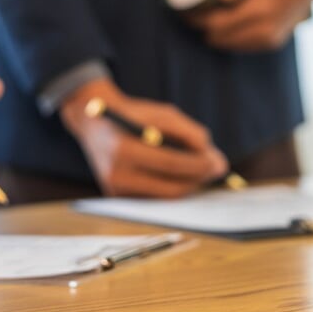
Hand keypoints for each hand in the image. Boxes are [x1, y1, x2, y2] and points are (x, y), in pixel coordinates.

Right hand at [59, 78, 227, 197]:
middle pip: (170, 187)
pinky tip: (184, 176)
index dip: (199, 165)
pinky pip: (154, 197)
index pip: (171, 163)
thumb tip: (213, 159)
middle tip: (217, 169)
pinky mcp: (116, 196)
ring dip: (189, 185)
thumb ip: (188, 132)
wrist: (93, 123)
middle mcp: (116, 173)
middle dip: (198, 179)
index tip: (219, 163)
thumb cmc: (133, 115)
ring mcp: (114, 189)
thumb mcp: (161, 114)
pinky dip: (172, 188)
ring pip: (165, 196)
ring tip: (203, 171)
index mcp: (124, 148)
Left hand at [182, 0, 312, 51]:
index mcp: (261, 9)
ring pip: (226, 43)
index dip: (195, 17)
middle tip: (189, 10)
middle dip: (202, 24)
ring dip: (214, 31)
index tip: (181, 8)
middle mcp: (265, 29)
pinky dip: (228, 35)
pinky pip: (239, 45)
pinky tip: (225, 19)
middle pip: (218, 36)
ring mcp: (269, 39)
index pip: (215, 23)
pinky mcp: (271, 42)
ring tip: (205, 13)